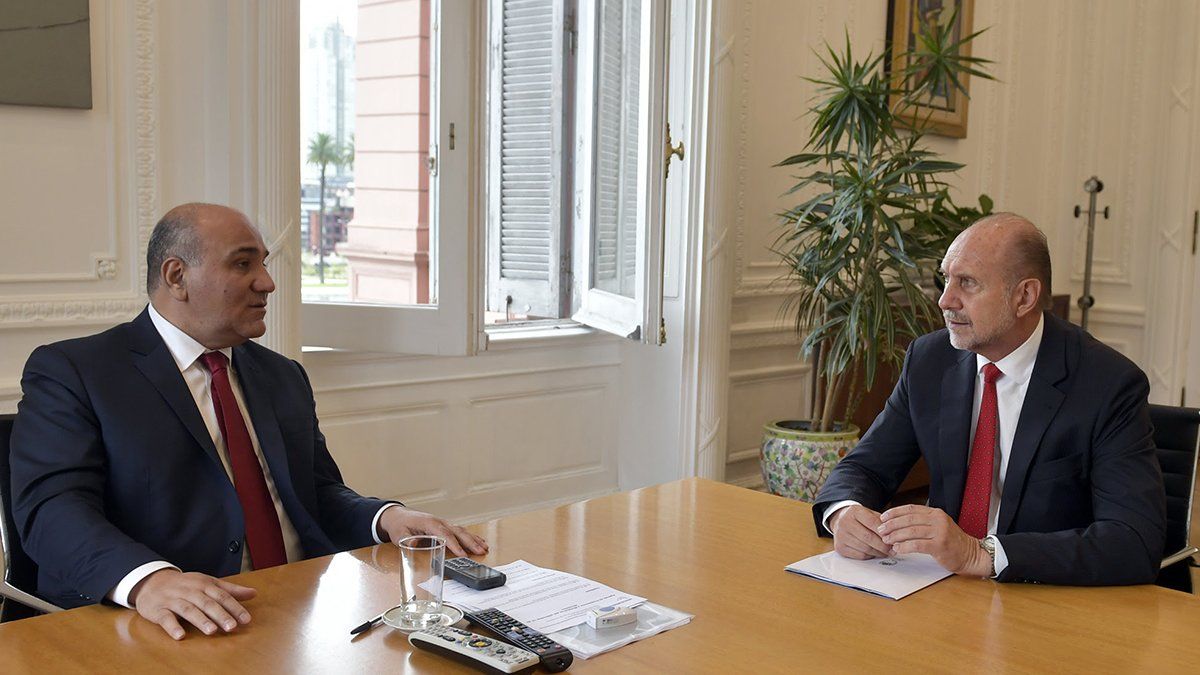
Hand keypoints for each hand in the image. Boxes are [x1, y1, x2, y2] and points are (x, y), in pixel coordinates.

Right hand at [129, 569, 255, 639]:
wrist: (152, 582)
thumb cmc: (186, 585)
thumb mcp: (208, 583)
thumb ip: (230, 590)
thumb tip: (254, 593)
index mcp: (204, 584)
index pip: (222, 596)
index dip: (234, 607)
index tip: (246, 619)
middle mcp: (190, 591)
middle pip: (207, 603)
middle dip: (220, 615)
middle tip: (232, 627)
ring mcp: (173, 600)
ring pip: (188, 610)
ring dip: (200, 620)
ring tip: (212, 631)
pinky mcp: (158, 610)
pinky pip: (165, 618)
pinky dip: (172, 627)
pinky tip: (180, 636)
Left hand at [379, 507, 487, 556]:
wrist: (398, 516)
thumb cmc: (400, 525)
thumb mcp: (400, 534)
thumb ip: (407, 540)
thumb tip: (415, 543)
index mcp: (429, 523)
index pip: (445, 534)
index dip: (454, 545)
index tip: (462, 554)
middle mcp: (439, 522)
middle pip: (458, 532)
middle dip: (470, 542)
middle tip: (481, 551)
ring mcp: (443, 523)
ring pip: (461, 530)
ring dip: (474, 539)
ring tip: (484, 547)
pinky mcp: (444, 526)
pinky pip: (459, 531)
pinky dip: (471, 536)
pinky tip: (479, 541)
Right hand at [829, 504, 891, 559]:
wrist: (840, 521)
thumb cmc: (858, 519)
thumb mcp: (869, 513)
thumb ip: (880, 521)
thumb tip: (894, 534)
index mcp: (853, 511)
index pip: (872, 522)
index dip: (884, 532)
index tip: (894, 538)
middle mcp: (844, 522)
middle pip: (868, 537)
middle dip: (883, 545)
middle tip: (893, 549)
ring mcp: (840, 536)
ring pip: (865, 548)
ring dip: (878, 552)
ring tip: (886, 552)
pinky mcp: (840, 548)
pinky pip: (860, 555)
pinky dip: (870, 556)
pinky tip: (875, 553)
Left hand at [877, 504, 991, 575]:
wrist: (971, 555)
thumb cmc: (952, 542)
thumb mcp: (938, 526)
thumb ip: (922, 522)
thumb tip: (898, 522)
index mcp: (936, 513)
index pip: (911, 509)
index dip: (894, 512)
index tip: (882, 517)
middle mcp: (938, 520)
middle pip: (909, 519)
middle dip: (892, 524)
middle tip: (881, 530)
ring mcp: (940, 532)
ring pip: (911, 531)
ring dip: (895, 535)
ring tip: (886, 540)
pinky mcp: (940, 545)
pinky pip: (917, 544)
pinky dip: (904, 546)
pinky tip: (897, 548)